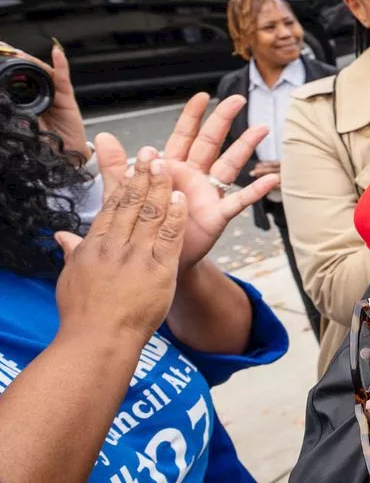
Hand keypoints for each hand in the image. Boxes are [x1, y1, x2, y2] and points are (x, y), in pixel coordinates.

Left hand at [1, 40, 88, 159]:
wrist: (64, 158)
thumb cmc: (43, 146)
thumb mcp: (19, 129)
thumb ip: (13, 115)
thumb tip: (4, 103)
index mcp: (24, 103)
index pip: (14, 83)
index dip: (5, 70)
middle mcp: (39, 96)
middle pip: (26, 73)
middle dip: (14, 60)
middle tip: (2, 49)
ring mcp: (53, 95)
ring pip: (41, 72)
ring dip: (30, 60)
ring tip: (17, 52)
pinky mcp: (67, 97)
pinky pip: (63, 78)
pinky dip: (61, 64)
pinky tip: (56, 53)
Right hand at [54, 147, 186, 345]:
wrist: (98, 341)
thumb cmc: (84, 314)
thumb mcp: (71, 278)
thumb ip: (72, 252)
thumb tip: (62, 235)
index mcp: (94, 245)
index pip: (112, 206)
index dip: (124, 182)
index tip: (133, 163)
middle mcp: (115, 246)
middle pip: (132, 203)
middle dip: (144, 175)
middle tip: (153, 153)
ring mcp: (137, 257)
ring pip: (151, 214)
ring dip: (161, 187)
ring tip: (169, 165)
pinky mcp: (158, 270)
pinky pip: (169, 237)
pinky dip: (175, 216)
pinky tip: (181, 198)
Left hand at [98, 93, 276, 269]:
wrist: (150, 261)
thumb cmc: (140, 226)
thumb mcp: (123, 193)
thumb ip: (116, 165)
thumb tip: (101, 137)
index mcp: (172, 168)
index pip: (184, 135)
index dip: (192, 116)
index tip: (202, 96)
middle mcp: (194, 176)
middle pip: (211, 142)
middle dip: (223, 119)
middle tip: (237, 99)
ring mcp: (208, 194)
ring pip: (230, 164)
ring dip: (245, 146)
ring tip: (261, 129)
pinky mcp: (217, 215)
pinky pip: (239, 200)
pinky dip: (256, 190)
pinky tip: (270, 180)